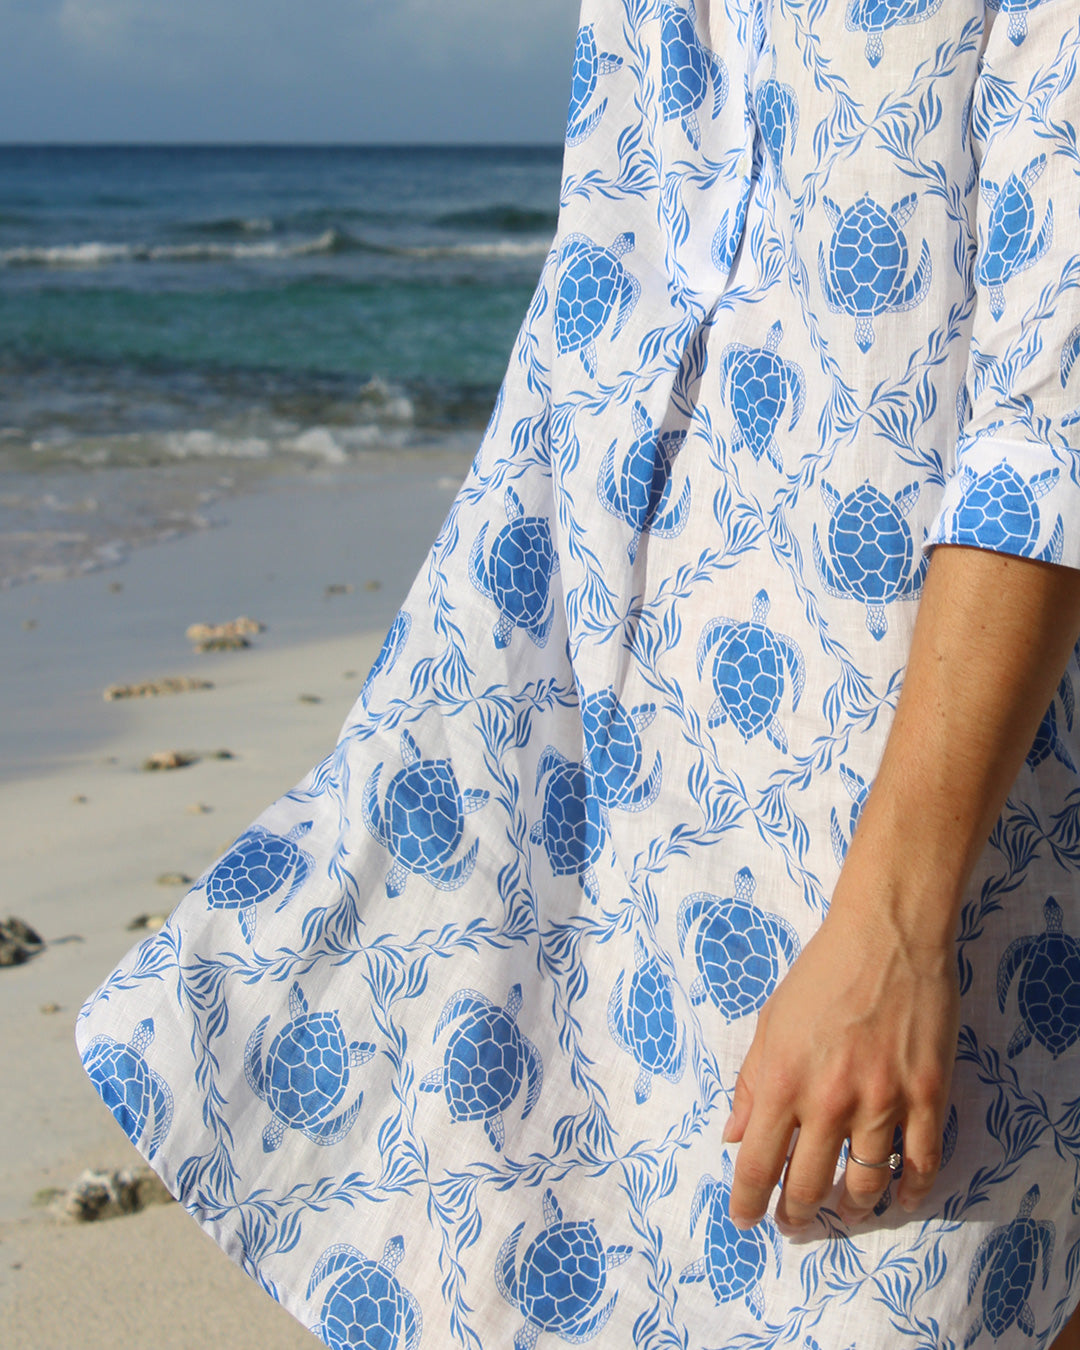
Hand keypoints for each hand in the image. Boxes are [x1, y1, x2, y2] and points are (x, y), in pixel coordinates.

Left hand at [721, 895, 959, 1231]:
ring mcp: (882, 1101)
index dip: (747, 1202)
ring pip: (866, 1184)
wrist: (886, 936)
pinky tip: (899, 1199)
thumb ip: (751, 1084)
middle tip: (793, 1223)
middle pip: (809, 1186)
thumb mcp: (770, 1023)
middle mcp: (829, 1100)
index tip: (745, 1219)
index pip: (756, 1164)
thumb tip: (733, 1135)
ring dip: (851, 1209)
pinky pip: (920, 1163)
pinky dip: (910, 1192)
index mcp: (783, 1081)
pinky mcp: (926, 1096)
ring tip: (844, 1211)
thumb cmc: (821, 974)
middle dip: (797, 1215)